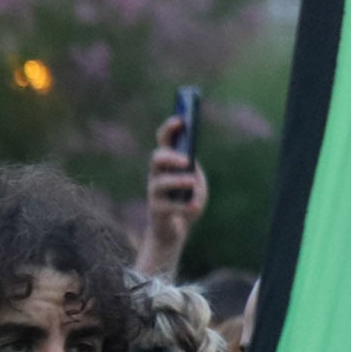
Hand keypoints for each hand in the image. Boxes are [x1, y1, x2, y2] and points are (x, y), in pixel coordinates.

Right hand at [136, 117, 206, 276]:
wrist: (175, 231)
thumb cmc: (187, 202)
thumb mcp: (196, 182)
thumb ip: (193, 171)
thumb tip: (190, 164)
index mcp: (167, 165)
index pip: (164, 141)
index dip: (170, 129)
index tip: (181, 120)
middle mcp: (157, 176)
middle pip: (157, 159)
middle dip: (170, 157)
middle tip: (187, 160)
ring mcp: (154, 194)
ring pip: (160, 183)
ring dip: (177, 181)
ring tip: (191, 182)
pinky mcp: (156, 211)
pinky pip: (169, 207)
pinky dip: (185, 207)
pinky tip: (195, 207)